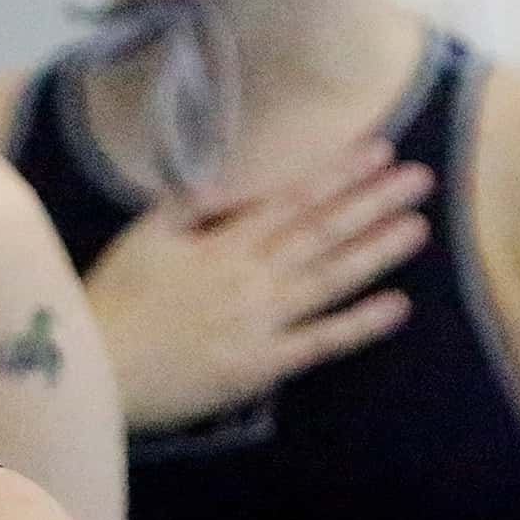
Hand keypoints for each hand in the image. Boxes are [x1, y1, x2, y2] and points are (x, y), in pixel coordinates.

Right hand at [86, 139, 431, 430]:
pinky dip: (359, 325)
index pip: (293, 199)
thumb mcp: (141, 239)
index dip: (339, 173)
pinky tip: (397, 307)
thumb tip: (222, 178)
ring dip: (376, 252)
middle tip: (421, 179)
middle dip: (373, 202)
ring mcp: (261, 320)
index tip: (378, 151)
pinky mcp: (261, 364)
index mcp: (223, 242)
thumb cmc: (114, 301)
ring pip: (330, 279)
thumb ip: (183, 205)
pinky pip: (319, 342)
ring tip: (419, 228)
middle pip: (322, 232)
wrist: (97, 368)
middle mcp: (251, 274)